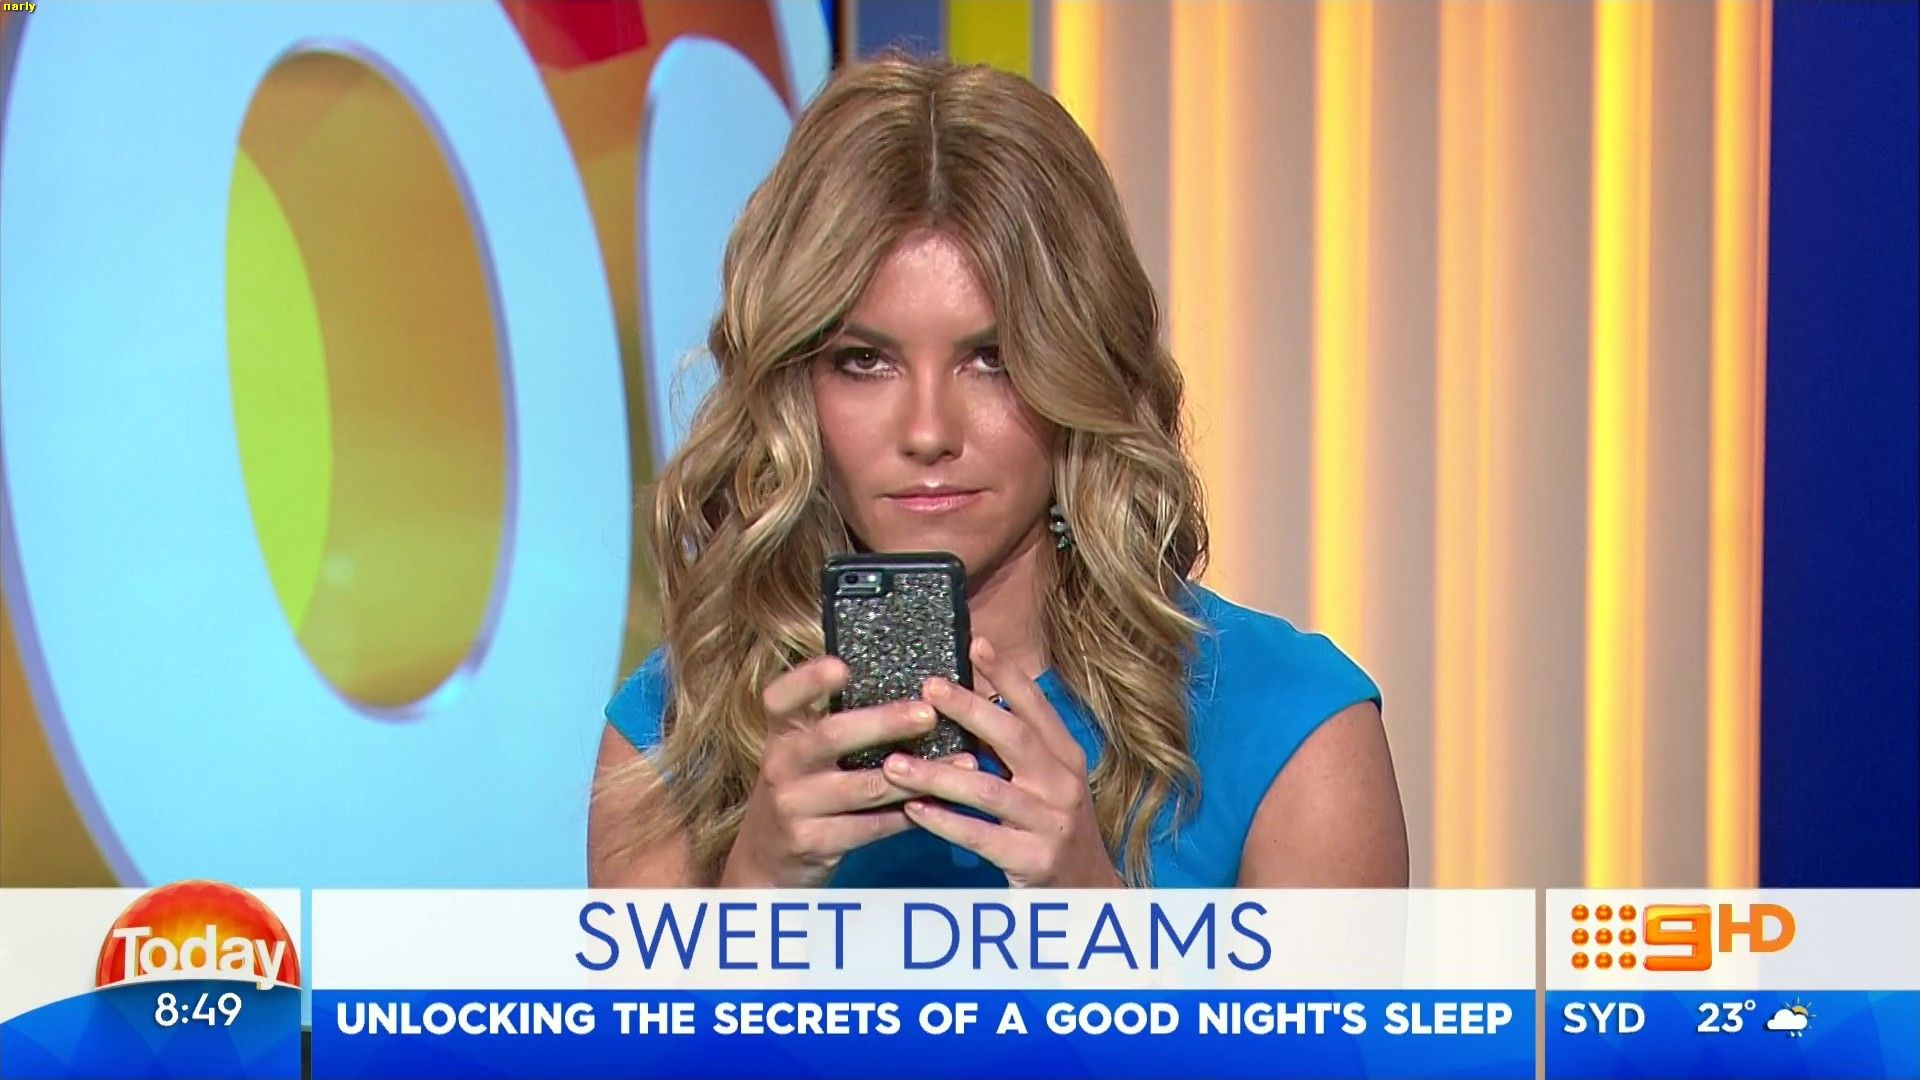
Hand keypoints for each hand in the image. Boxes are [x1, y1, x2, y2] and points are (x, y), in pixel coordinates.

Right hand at [721, 656, 977, 887]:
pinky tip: (943, 800)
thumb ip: (834, 720)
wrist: (768, 859)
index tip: (842, 665)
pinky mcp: (813, 842)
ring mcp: (795, 806)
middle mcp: (782, 764)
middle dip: (884, 723)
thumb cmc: (803, 788)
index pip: (782, 698)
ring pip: (864, 787)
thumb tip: (904, 681)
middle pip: (832, 735)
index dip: (808, 680)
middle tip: (929, 713)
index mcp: (781, 733)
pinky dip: (912, 813)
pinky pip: (873, 827)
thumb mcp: (802, 752)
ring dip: (917, 774)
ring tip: (963, 760)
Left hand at [883, 639, 1123, 887]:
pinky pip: (980, 836)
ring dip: (938, 774)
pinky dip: (945, 822)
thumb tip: (971, 704)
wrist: (1089, 897)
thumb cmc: (1056, 832)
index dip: (1008, 675)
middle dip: (970, 709)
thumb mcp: (1049, 784)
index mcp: (1066, 758)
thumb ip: (1017, 751)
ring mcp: (1051, 824)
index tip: (977, 643)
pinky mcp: (1033, 860)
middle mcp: (1063, 785)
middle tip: (928, 688)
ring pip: (988, 790)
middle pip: (1014, 738)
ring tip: (895, 763)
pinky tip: (914, 810)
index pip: (1036, 708)